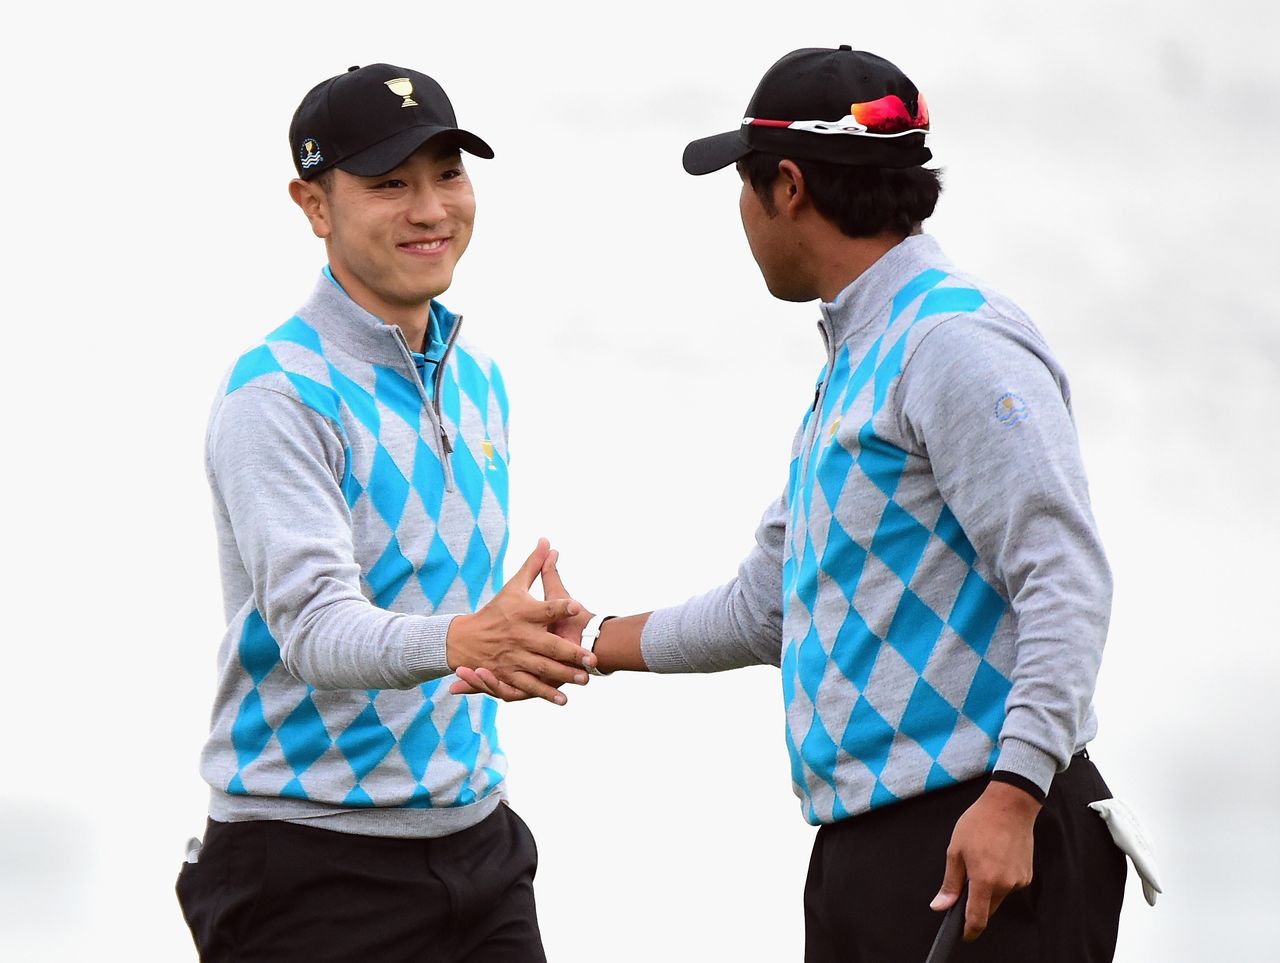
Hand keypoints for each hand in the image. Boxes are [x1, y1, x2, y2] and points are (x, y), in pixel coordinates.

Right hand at [445, 539, 594, 704]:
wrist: (464, 639)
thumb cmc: (496, 610)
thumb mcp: (513, 586)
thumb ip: (534, 565)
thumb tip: (548, 541)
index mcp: (522, 612)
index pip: (545, 609)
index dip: (560, 607)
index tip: (577, 606)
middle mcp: (519, 636)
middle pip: (548, 645)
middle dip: (570, 652)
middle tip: (591, 658)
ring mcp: (514, 658)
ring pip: (542, 669)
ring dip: (562, 676)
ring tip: (584, 680)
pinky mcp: (508, 676)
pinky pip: (528, 687)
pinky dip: (544, 694)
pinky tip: (562, 700)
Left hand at [930, 780, 1040, 941]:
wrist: (1010, 805)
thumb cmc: (979, 823)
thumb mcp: (955, 850)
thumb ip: (950, 883)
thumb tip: (940, 906)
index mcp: (984, 880)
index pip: (977, 918)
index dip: (968, 931)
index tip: (962, 935)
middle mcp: (1005, 885)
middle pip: (988, 908)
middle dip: (975, 902)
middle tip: (966, 878)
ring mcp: (1019, 880)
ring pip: (998, 896)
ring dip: (988, 888)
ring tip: (982, 859)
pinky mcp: (1027, 875)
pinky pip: (1009, 885)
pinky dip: (1000, 878)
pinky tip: (995, 857)